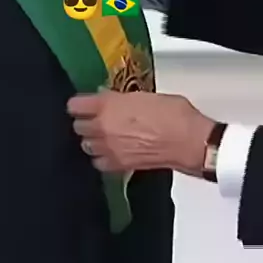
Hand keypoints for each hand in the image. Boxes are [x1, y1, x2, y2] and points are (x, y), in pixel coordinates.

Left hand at [67, 90, 215, 175]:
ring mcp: (108, 149)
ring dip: (92, 140)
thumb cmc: (172, 114)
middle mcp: (102, 127)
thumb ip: (121, 99)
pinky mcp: (118, 165)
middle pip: (78, 126)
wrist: (187, 140)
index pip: (75, 105)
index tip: (83, 104)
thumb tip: (111, 100)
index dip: (79, 104)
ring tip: (103, 136)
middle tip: (95, 119)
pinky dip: (102, 158)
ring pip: (86, 145)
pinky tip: (111, 153)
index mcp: (107, 105)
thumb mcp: (144, 96)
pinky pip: (98, 162)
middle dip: (85, 122)